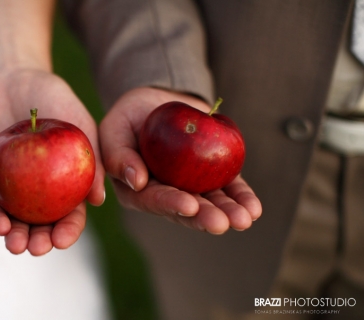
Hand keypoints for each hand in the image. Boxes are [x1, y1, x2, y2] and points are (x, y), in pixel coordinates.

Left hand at [0, 69, 104, 255]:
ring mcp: (11, 184)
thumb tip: (99, 200)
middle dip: (40, 241)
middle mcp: (39, 188)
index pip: (69, 213)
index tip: (63, 240)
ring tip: (16, 245)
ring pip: (14, 219)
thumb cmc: (52, 97)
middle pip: (41, 223)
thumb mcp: (78, 124)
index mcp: (65, 181)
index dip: (68, 231)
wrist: (11, 77)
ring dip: (16, 236)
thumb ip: (92, 159)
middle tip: (38, 248)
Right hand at [99, 87, 261, 233]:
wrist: (156, 102)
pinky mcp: (210, 175)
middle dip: (204, 217)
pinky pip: (227, 187)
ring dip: (227, 212)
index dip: (170, 203)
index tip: (189, 206)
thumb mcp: (114, 128)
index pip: (153, 199)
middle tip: (221, 223)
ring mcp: (190, 186)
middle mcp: (165, 193)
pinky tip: (253, 208)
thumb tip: (136, 181)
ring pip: (209, 202)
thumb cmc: (129, 117)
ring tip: (244, 218)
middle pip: (185, 209)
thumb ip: (117, 154)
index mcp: (137, 189)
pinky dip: (240, 197)